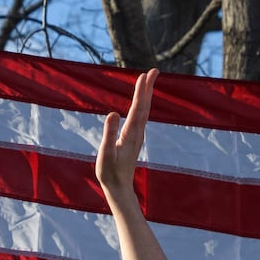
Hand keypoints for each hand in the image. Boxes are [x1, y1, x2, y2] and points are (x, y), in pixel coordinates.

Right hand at [95, 70, 156, 203]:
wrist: (119, 187)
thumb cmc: (110, 172)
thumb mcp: (105, 153)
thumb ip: (108, 134)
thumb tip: (112, 113)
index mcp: (130, 134)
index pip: (138, 108)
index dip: (141, 92)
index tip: (144, 76)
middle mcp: (137, 132)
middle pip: (145, 106)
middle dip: (148, 88)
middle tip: (153, 71)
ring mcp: (137, 135)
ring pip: (144, 110)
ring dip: (146, 94)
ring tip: (147, 80)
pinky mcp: (133, 138)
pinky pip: (140, 116)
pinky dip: (142, 104)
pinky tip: (141, 100)